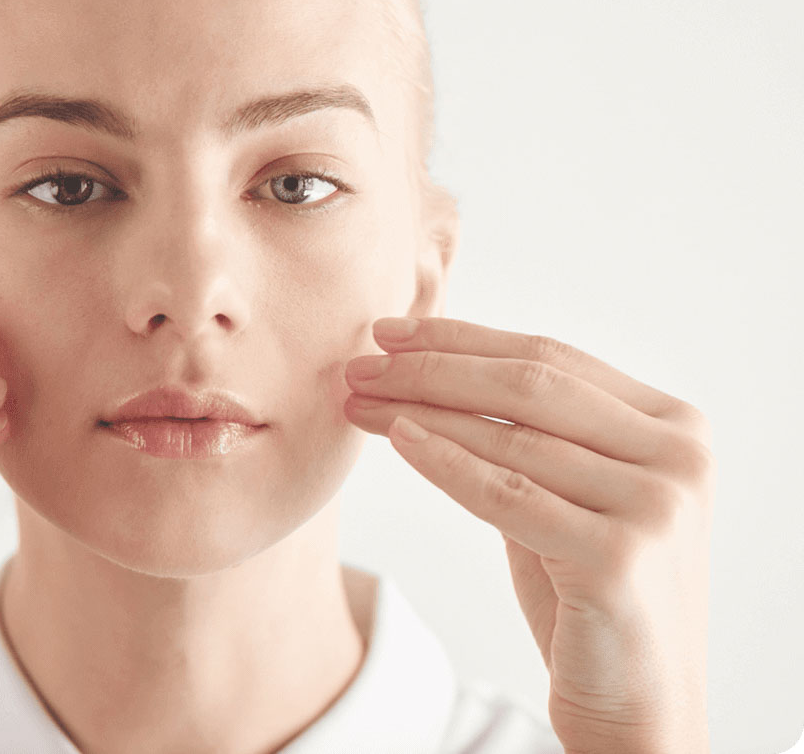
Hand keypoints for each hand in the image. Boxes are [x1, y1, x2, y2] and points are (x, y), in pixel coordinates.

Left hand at [344, 316, 714, 753]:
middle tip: (359, 365)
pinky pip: (507, 494)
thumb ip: (527, 432)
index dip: (461, 339)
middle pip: (529, 386)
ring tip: (358, 402)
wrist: (637, 705)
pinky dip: (444, 460)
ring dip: (420, 411)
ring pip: (511, 438)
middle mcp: (678, 457)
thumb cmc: (590, 593)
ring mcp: (655, 506)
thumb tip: (428, 365)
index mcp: (674, 425)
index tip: (389, 332)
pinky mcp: (619, 558)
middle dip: (432, 369)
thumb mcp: (566, 492)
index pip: (550, 357)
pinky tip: (397, 437)